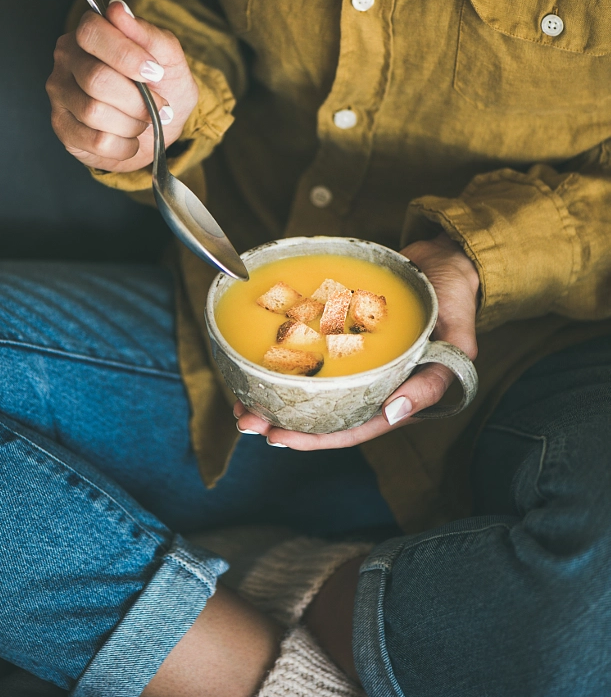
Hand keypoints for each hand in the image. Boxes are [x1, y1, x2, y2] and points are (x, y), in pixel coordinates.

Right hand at [46, 0, 198, 171]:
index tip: (155, 72)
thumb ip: (148, 35)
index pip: (91, 31)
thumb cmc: (162, 87)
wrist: (159, 128)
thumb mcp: (169, 60)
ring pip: (94, 112)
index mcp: (90, 33)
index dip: (126, 55)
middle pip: (96, 79)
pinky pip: (95, 141)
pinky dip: (124, 145)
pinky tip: (129, 139)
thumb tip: (117, 10)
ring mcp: (59, 93)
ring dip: (132, 123)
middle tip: (160, 106)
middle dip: (138, 100)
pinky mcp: (62, 127)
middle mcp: (67, 59)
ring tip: (143, 122)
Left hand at [234, 231, 478, 448]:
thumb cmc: (454, 298)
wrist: (443, 258)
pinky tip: (254, 360)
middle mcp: (373, 383)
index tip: (279, 438)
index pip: (353, 428)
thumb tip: (393, 412)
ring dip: (274, 394)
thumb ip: (434, 379)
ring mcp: (355, 361)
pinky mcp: (341, 335)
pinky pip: (309, 352)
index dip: (316, 438)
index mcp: (399, 396)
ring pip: (310, 387)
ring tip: (240, 399)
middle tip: (246, 420)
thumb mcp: (457, 338)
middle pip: (324, 413)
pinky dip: (282, 359)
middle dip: (283, 421)